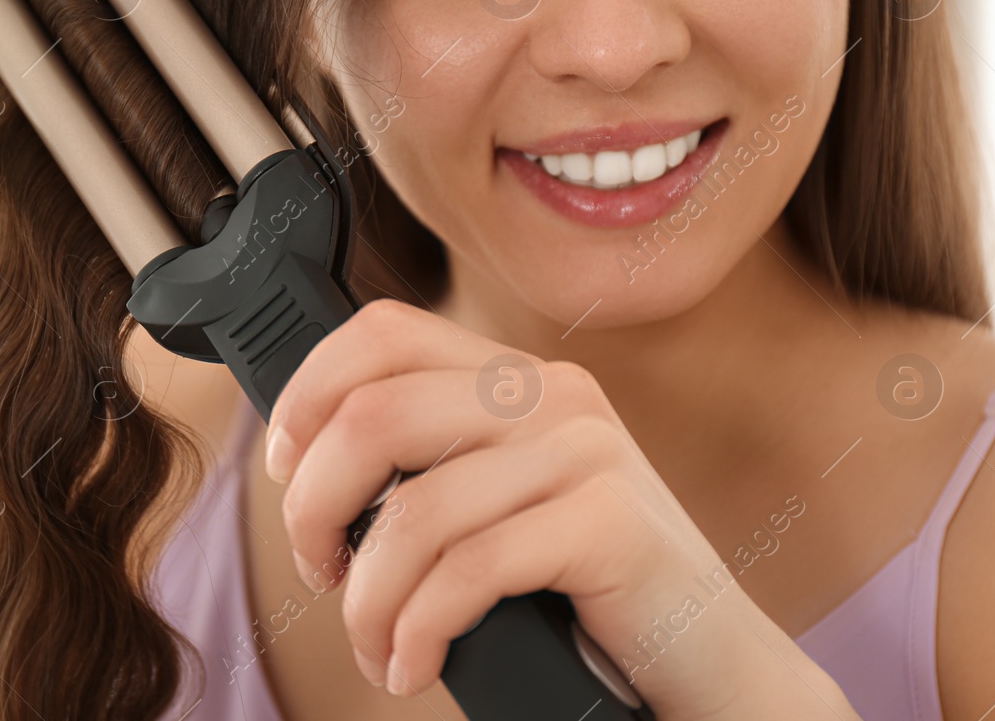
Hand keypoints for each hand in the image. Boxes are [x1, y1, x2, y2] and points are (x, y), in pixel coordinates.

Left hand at [263, 299, 854, 719]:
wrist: (708, 661)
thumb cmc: (581, 591)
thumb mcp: (497, 503)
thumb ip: (429, 466)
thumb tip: (305, 470)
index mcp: (514, 377)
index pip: (382, 332)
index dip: (308, 394)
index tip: (286, 470)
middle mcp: (551, 395)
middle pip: (375, 415)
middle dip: (315, 506)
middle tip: (322, 571)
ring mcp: (586, 452)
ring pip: (414, 511)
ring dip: (369, 599)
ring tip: (377, 646)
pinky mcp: (610, 522)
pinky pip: (470, 568)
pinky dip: (418, 629)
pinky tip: (415, 662)